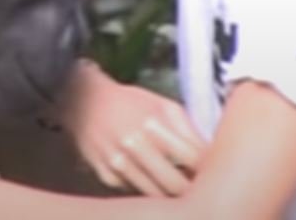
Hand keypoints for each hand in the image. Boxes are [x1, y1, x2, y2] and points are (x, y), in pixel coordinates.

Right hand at [59, 60, 206, 196]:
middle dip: (193, 188)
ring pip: (157, 196)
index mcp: (154, 124)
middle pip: (178, 185)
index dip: (209, 169)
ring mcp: (118, 163)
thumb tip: (211, 159)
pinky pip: (136, 193)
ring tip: (177, 185)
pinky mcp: (106, 176)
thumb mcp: (164, 105)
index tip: (213, 171)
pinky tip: (150, 178)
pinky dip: (147, 189)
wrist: (82, 100)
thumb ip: (189, 131)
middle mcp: (134, 146)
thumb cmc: (129, 102)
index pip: (195, 160)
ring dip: (171, 194)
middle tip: (199, 186)